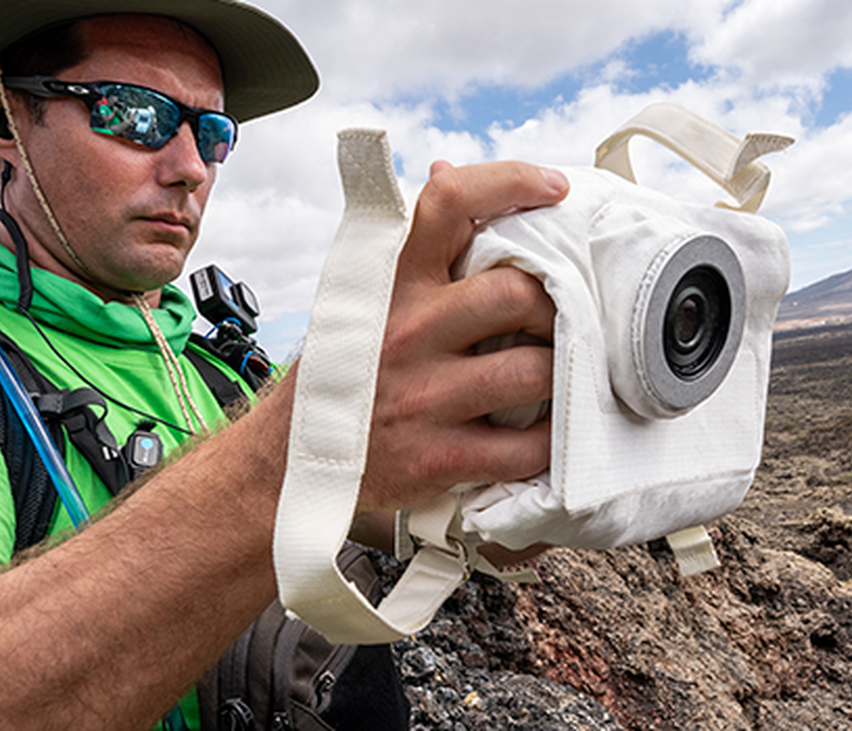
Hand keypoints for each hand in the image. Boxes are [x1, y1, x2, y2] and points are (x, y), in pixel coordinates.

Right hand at [356, 160, 567, 513]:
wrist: (289, 460)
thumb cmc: (347, 367)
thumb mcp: (363, 294)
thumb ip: (413, 243)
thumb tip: (446, 170)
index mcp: (390, 279)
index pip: (449, 201)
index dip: (512, 181)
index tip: (555, 188)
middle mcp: (406, 330)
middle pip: (516, 293)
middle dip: (556, 306)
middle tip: (560, 320)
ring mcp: (423, 397)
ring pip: (532, 371)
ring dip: (562, 374)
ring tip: (558, 376)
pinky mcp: (438, 458)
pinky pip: (525, 448)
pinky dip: (550, 442)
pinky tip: (544, 432)